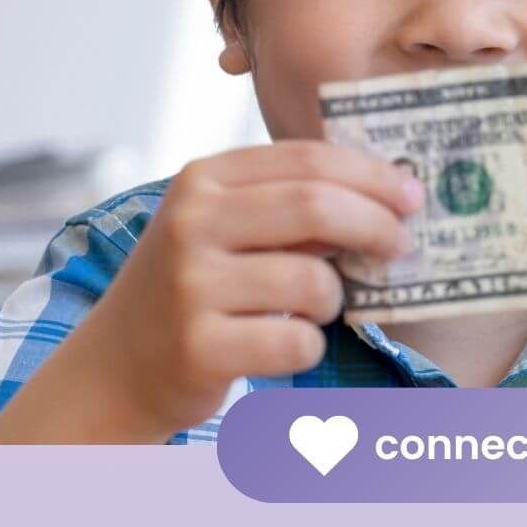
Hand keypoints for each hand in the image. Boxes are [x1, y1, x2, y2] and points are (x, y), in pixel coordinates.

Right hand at [0, 141, 422, 442]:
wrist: (115, 367)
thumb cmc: (191, 288)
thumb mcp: (223, 228)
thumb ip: (288, 206)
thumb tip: (386, 197)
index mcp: (203, 180)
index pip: (307, 159)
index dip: (372, 175)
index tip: (411, 195)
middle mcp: (191, 224)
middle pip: (317, 206)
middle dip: (376, 225)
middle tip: (402, 245)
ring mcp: (191, 286)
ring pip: (314, 281)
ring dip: (334, 299)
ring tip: (315, 308)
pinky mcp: (200, 347)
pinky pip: (297, 342)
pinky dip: (307, 345)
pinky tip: (283, 344)